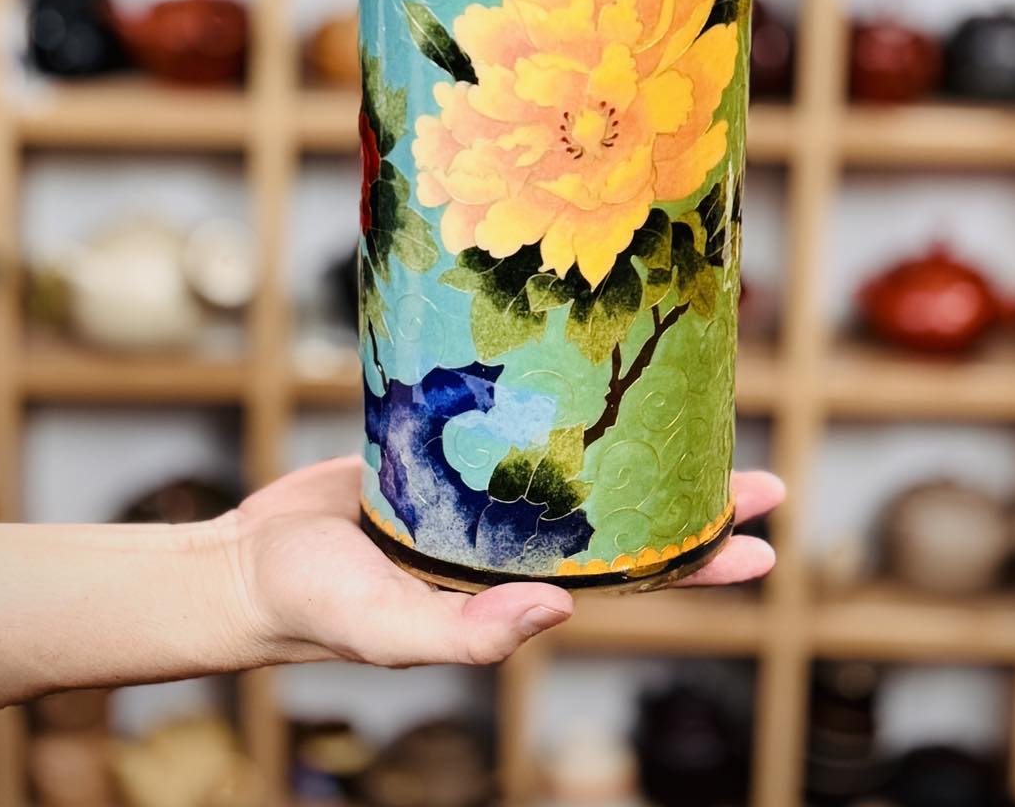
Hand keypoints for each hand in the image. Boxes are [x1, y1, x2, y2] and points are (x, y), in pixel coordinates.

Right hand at [226, 456, 782, 669]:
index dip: (696, 566)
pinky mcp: (450, 456)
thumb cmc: (315, 608)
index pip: (627, 581)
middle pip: (625, 524)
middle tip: (762, 480)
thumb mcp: (388, 630)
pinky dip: (561, 411)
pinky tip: (589, 380)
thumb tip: (559, 612)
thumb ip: (467, 635)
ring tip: (694, 419)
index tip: (763, 546)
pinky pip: (519, 433)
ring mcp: (486, 499)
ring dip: (638, 450)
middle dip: (693, 505)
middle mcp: (515, 545)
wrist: (251, 562)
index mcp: (515, 591)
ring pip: (581, 472)